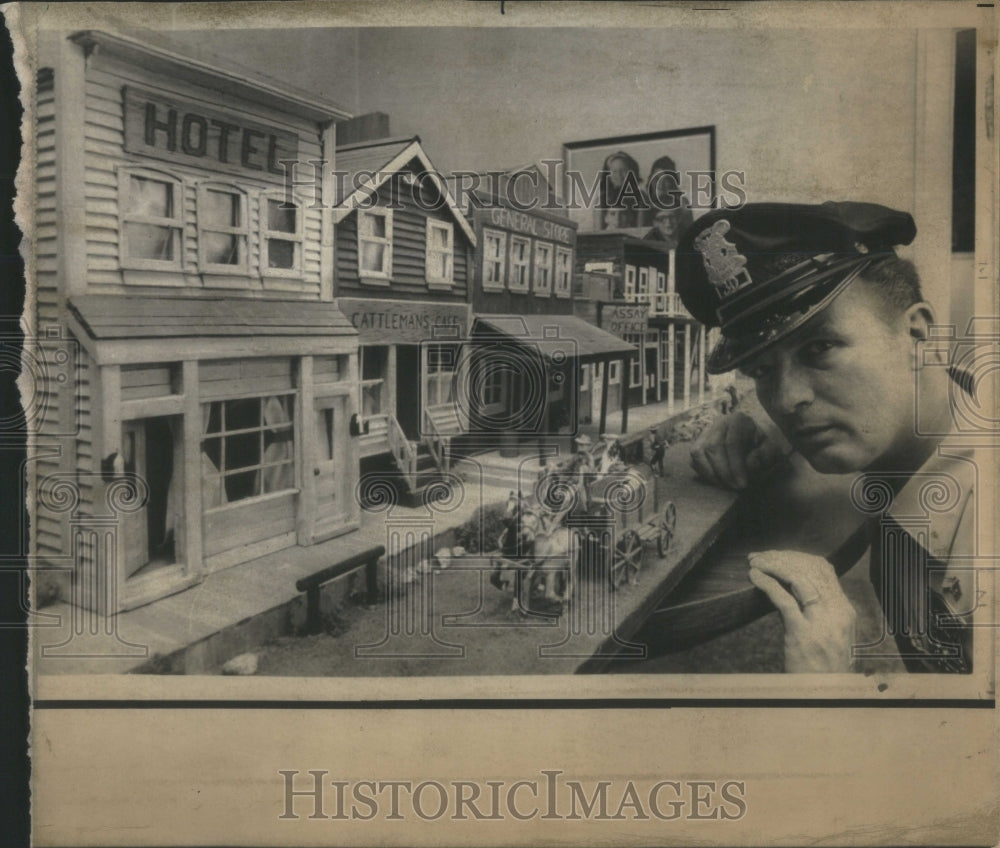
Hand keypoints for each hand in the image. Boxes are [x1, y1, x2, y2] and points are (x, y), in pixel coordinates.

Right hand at [689, 411, 784, 489]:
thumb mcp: (771, 450)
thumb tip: (748, 465)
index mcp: (738, 420)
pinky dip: (704, 473)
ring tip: (726, 486)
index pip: (732, 443)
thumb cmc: (762, 447)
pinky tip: (718, 481)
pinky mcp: (697, 444)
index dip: (736, 466)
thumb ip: (764, 456)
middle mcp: (718, 422)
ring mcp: (705, 432)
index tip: (742, 484)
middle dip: (723, 472)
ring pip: (699, 453)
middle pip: (713, 447)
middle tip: (734, 487)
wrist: (752, 441)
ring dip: (711, 474)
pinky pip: (694, 460)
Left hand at [747, 550, 856, 672]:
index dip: (797, 557)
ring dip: (773, 566)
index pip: (823, 568)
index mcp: (844, 609)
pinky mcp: (803, 635)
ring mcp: (822, 624)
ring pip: (798, 579)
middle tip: (759, 556)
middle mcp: (837, 612)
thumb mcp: (828, 633)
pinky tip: (755, 577)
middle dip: (781, 558)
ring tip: (755, 563)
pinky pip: (784, 600)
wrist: (826, 696)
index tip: (776, 555)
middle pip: (809, 569)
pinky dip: (767, 584)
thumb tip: (788, 583)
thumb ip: (816, 609)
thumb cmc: (822, 666)